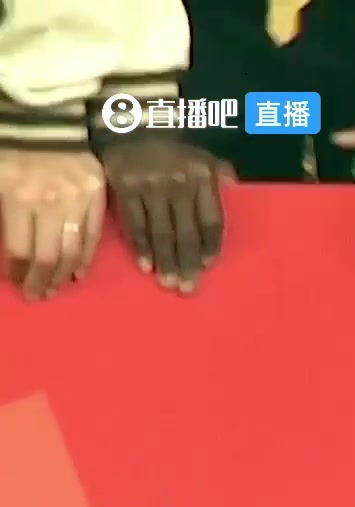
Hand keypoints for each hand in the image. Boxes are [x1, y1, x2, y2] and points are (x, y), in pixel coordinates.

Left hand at [0, 149, 104, 300]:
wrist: (42, 116)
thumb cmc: (9, 148)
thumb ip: (3, 215)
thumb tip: (12, 253)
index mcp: (19, 198)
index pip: (20, 250)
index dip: (17, 273)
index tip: (16, 284)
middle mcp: (51, 203)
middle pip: (48, 256)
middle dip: (40, 281)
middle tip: (36, 296)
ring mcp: (78, 200)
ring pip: (73, 250)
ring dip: (62, 275)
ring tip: (54, 288)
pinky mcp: (98, 195)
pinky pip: (93, 235)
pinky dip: (85, 258)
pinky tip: (77, 272)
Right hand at [99, 138, 233, 294]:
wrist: (129, 124)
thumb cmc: (172, 148)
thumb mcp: (203, 154)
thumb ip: (221, 172)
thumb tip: (235, 185)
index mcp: (202, 177)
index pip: (211, 220)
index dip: (210, 245)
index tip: (208, 266)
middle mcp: (178, 184)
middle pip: (186, 232)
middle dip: (188, 263)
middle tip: (189, 289)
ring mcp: (149, 187)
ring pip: (161, 233)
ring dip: (166, 262)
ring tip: (170, 283)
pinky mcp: (124, 189)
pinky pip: (135, 224)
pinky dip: (140, 247)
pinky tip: (146, 267)